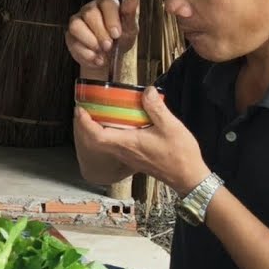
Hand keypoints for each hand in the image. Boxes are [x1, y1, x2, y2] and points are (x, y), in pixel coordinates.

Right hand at [66, 0, 140, 76]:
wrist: (110, 58)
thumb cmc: (121, 39)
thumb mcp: (130, 29)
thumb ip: (130, 15)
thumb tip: (134, 0)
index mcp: (106, 3)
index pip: (106, 3)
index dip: (111, 19)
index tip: (116, 34)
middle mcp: (90, 9)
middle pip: (89, 14)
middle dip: (100, 33)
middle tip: (109, 46)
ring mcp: (77, 21)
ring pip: (76, 26)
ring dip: (90, 41)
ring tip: (101, 51)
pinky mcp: (70, 35)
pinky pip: (73, 42)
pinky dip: (86, 53)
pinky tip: (96, 58)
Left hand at [73, 87, 208, 192]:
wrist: (188, 176)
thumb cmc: (180, 154)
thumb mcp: (171, 126)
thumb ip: (156, 108)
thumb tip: (146, 91)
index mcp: (128, 143)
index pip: (97, 136)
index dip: (85, 123)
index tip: (80, 109)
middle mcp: (123, 151)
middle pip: (95, 140)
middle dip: (85, 124)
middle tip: (83, 108)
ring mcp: (127, 156)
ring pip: (103, 143)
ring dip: (95, 129)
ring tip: (96, 113)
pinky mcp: (132, 157)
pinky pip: (113, 145)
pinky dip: (108, 134)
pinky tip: (116, 124)